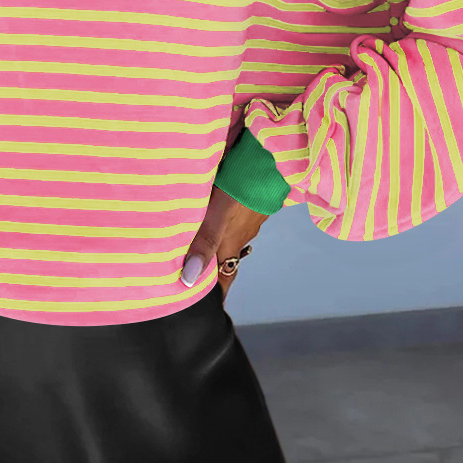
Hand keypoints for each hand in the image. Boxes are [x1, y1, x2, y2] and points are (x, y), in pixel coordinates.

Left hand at [181, 185, 268, 302]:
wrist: (275, 153)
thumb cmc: (246, 181)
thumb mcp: (220, 211)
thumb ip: (205, 240)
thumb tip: (188, 279)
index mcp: (231, 242)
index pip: (223, 279)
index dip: (214, 295)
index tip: (203, 310)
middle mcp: (240, 233)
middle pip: (223, 260)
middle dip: (208, 272)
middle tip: (188, 280)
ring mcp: (247, 216)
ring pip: (226, 238)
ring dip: (211, 245)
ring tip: (189, 246)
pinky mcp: (249, 199)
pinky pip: (230, 219)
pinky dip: (217, 224)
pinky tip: (206, 212)